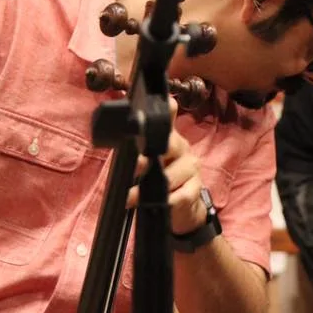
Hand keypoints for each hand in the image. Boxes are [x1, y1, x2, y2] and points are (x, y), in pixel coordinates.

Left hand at [127, 98, 207, 235]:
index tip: (163, 104)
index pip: (169, 115)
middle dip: (151, 155)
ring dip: (151, 188)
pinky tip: (157, 205)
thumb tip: (116, 144)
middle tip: (137, 165)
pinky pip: (181, 195)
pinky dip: (166, 202)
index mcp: (167, 136)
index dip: (167, 108)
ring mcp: (191, 167)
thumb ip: (133, 153)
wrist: (179, 208)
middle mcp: (181, 146)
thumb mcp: (142, 164)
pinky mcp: (195, 188)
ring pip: (172, 174)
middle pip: (171, 144)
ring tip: (132, 197)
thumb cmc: (155, 181)